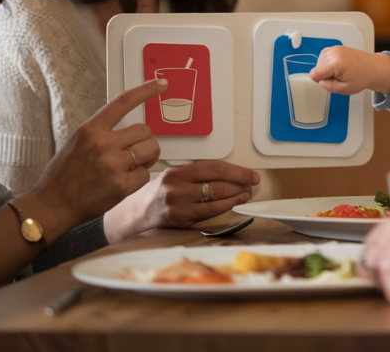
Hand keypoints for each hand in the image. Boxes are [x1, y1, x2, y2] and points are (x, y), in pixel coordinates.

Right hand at [29, 78, 166, 230]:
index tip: (161, 83)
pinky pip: (146, 174)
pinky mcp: (122, 185)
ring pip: (151, 150)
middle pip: (145, 131)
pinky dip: (138, 179)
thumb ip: (102, 131)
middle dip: (143, 142)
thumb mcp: (77, 142)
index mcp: (91, 129)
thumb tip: (128, 128)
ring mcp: (113, 164)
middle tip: (130, 155)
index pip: (123, 102)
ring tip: (127, 168)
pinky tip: (122, 183)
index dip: (146, 90)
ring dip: (145, 159)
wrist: (54, 204)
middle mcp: (102, 143)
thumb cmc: (64, 175)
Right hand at [105, 160, 258, 240]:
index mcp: (177, 172)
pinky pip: (209, 213)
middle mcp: (177, 188)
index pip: (214, 168)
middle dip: (240, 183)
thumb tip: (230, 174)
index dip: (236, 171)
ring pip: (216, 199)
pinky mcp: (181, 220)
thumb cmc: (158, 193)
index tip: (250, 174)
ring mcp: (179, 205)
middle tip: (252, 183)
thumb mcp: (174, 176)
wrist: (136, 213)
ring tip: (246, 194)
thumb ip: (198, 174)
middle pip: (217, 184)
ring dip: (236, 196)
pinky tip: (234, 203)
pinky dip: (225, 207)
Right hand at [310, 46, 389, 94]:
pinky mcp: (336, 47)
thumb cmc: (362, 77)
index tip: (331, 81)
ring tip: (341, 71)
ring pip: (319, 62)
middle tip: (339, 77)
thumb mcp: (345, 89)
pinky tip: (338, 66)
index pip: (314, 74)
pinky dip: (328, 62)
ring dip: (326, 68)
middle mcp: (333, 53)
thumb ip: (329, 87)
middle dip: (325, 74)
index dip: (321, 81)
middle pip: (316, 67)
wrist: (373, 68)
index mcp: (335, 63)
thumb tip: (320, 82)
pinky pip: (324, 56)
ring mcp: (335, 48)